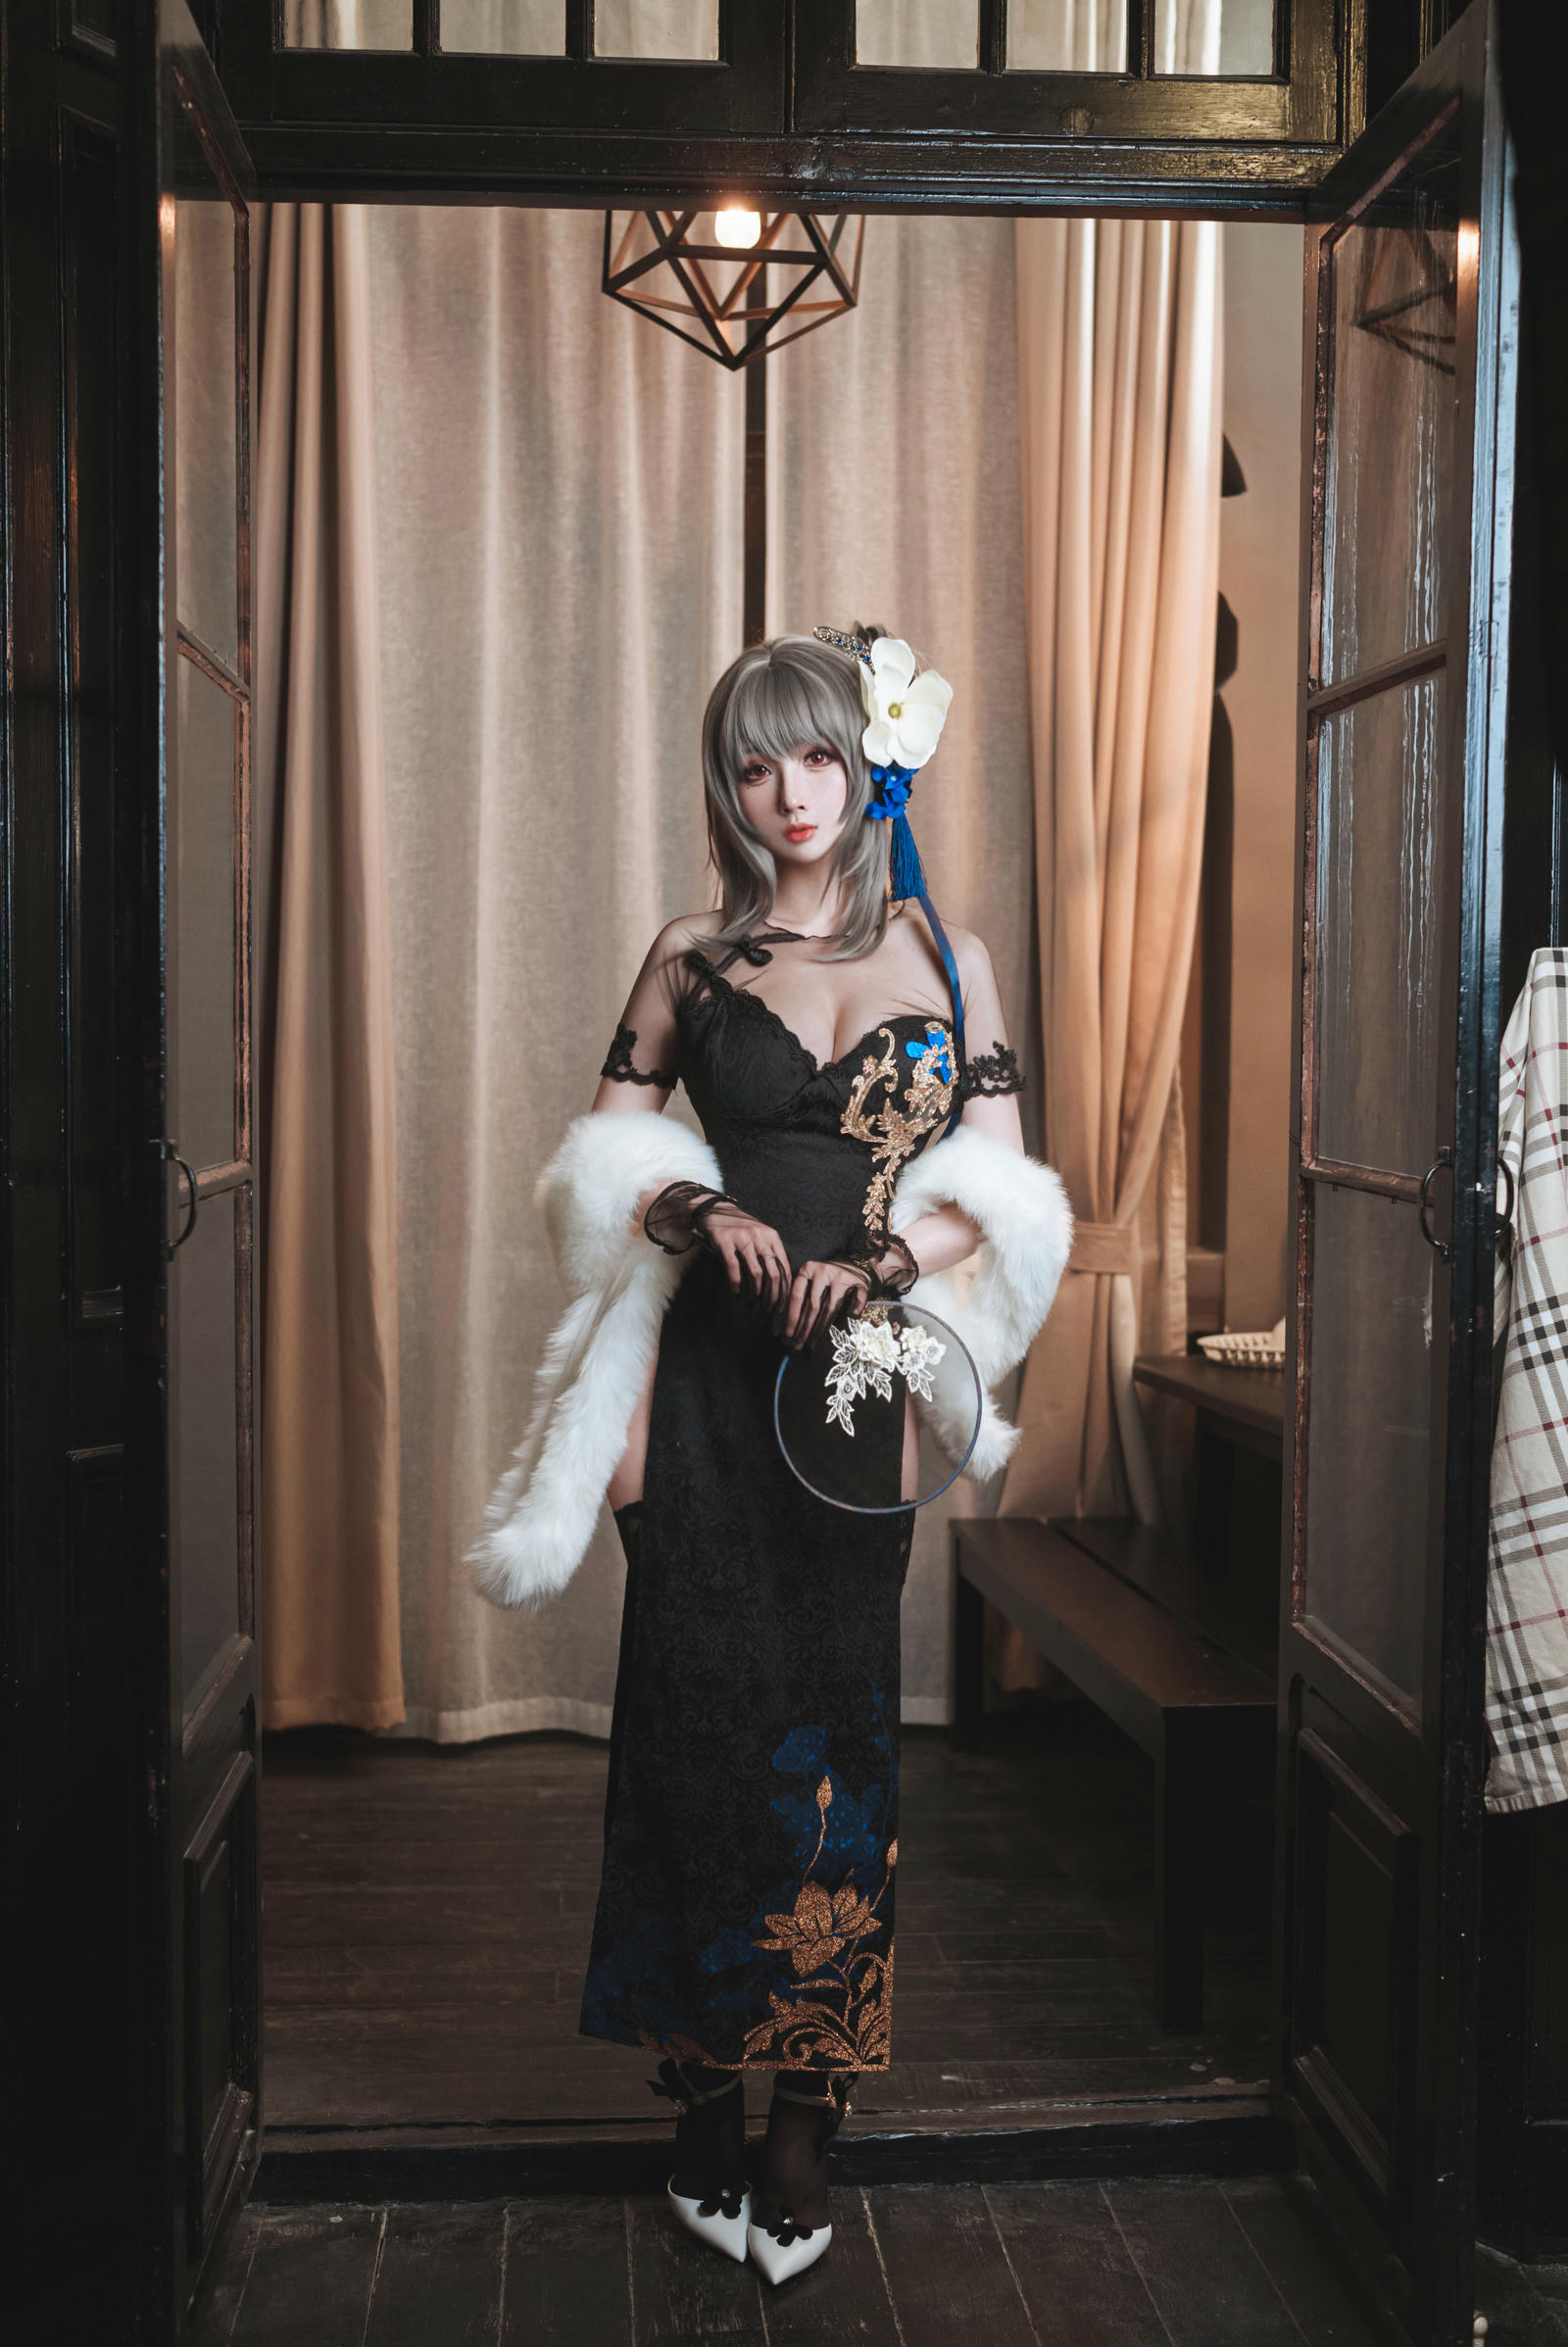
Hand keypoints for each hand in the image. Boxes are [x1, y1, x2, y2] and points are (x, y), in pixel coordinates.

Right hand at [696, 1202, 793, 1316]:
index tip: (782, 1305)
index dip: (785, 1289)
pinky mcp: (725, 1241)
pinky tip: (736, 1290)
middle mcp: (760, 1237)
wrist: (715, 1209)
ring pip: (755, 1273)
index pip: (784, 1267)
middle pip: (772, 1274)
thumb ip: (770, 1252)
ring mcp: (742, 1238)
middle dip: (772, 1296)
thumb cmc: (739, 1226)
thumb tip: (779, 1283)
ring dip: (754, 1292)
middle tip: (768, 1309)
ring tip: (752, 1301)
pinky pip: (733, 1267)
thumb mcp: (760, 1234)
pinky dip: (736, 1282)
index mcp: (772, 1237)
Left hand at [781, 1259, 871, 1352]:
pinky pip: (858, 1298)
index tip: (787, 1336)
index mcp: (807, 1269)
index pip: (797, 1296)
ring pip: (830, 1308)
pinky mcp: (860, 1283)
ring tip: (811, 1346)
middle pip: (812, 1305)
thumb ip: (799, 1300)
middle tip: (797, 1346)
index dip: (791, 1318)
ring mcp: (842, 1276)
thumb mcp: (809, 1284)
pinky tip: (850, 1319)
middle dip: (804, 1329)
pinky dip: (855, 1309)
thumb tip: (785, 1329)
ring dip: (820, 1330)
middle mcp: (823, 1271)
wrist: (852, 1267)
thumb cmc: (825, 1282)